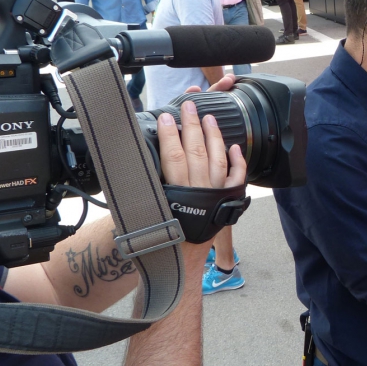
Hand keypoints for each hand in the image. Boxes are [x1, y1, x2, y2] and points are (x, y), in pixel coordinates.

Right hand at [156, 98, 245, 266]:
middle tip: (189, 105)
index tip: (165, 116)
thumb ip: (142, 187)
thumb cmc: (160, 236)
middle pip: (196, 150)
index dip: (169, 134)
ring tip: (209, 117)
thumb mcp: (145, 210)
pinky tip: (235, 146)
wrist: (181, 260)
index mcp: (177, 191)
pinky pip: (237, 177)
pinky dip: (238, 161)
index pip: (173, 155)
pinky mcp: (229, 201)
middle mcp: (200, 190)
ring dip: (214, 136)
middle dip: (192, 125)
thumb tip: (128, 165)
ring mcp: (217, 194)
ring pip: (218, 159)